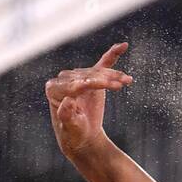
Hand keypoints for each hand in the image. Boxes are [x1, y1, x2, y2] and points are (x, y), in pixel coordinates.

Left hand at [45, 42, 132, 156]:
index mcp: (53, 89)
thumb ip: (66, 115)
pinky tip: (123, 46)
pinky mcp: (90, 77)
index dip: (94, 83)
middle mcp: (63, 79)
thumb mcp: (70, 127)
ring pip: (98, 72)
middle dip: (106, 78)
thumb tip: (68, 100)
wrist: (81, 135)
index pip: (76, 83)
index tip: (111, 85)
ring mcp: (77, 77)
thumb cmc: (73, 133)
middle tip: (122, 83)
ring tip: (128, 80)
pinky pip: (102, 64)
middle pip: (88, 75)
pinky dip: (113, 55)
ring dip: (114, 75)